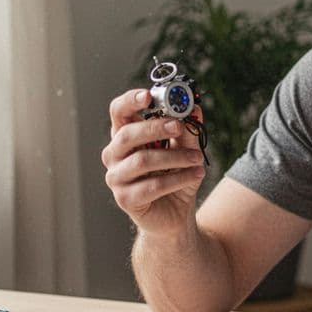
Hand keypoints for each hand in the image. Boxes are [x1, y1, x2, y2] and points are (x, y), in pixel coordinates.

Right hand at [101, 89, 206, 236]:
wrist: (174, 216)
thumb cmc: (175, 178)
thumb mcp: (185, 150)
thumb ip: (187, 130)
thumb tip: (195, 108)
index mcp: (125, 136)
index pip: (118, 111)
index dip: (130, 101)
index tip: (148, 96)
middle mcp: (114, 154)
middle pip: (127, 134)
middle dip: (155, 127)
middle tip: (179, 126)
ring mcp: (116, 177)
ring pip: (142, 161)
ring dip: (175, 157)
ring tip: (197, 159)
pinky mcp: (125, 199)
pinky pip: (152, 185)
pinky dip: (178, 178)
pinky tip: (196, 175)